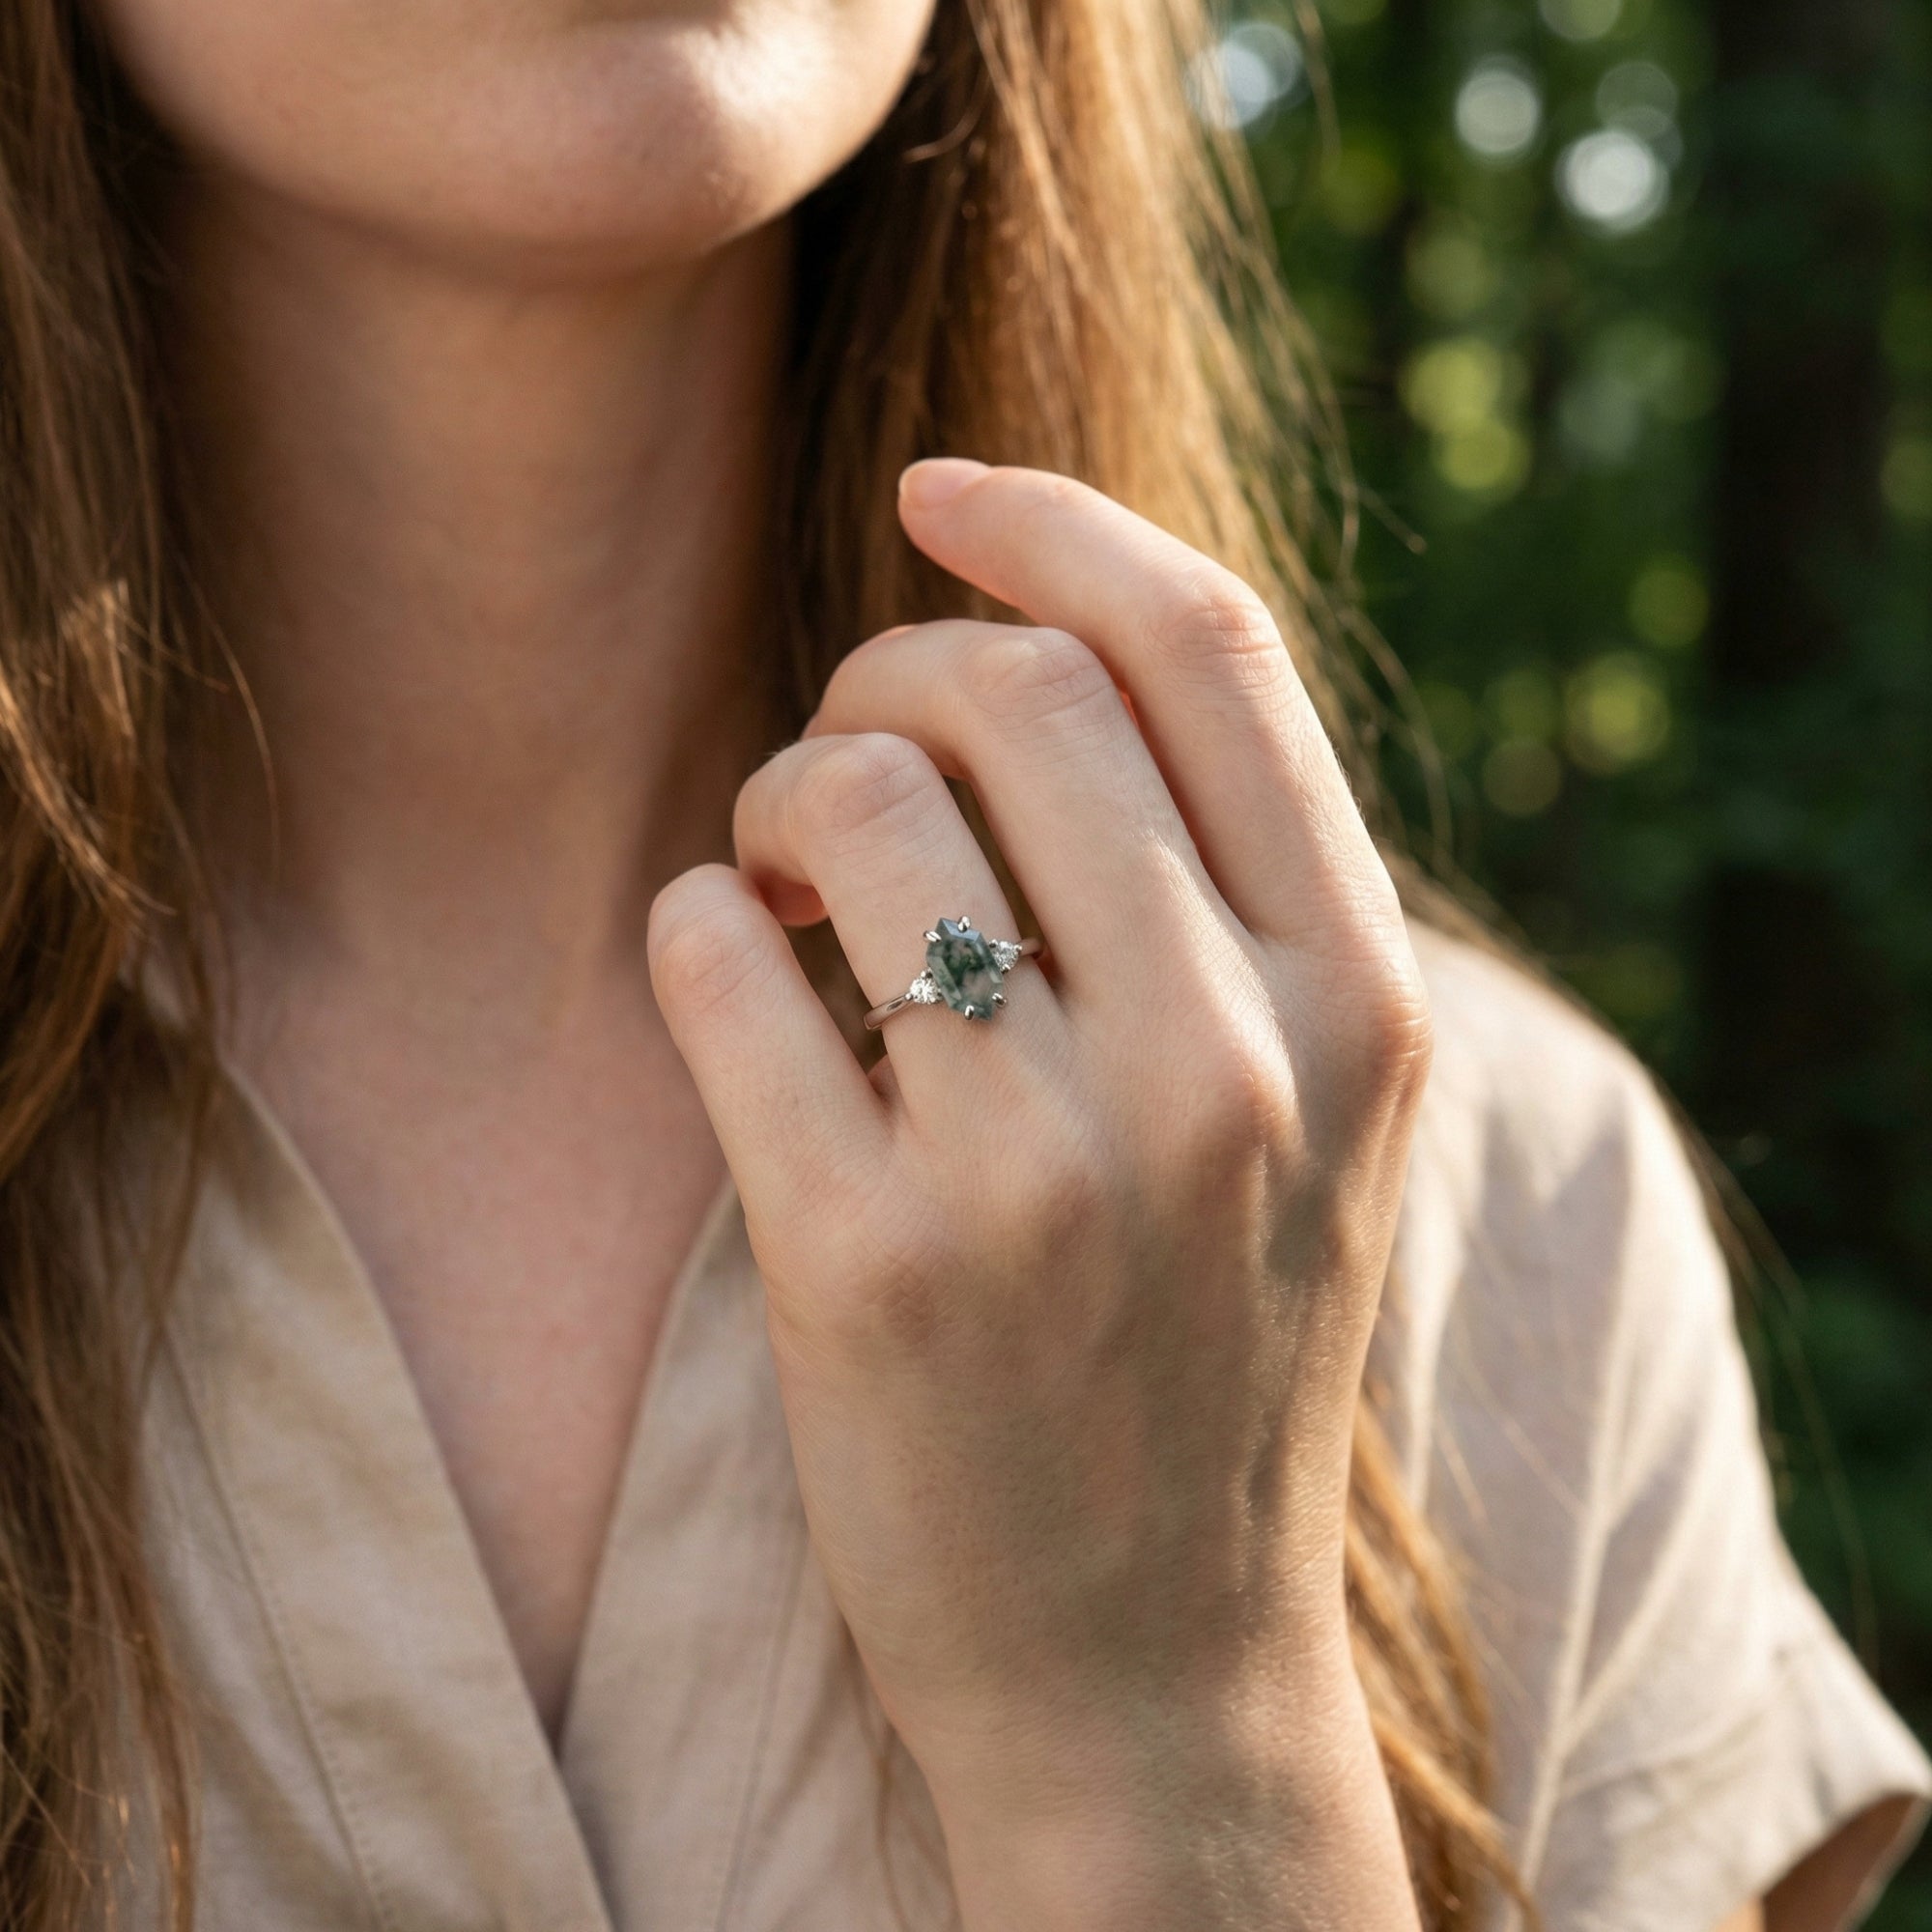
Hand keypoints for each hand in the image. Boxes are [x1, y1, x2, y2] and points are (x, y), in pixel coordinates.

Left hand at [647, 461, 1430, 1929]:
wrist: (1151, 1672)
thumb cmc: (1210, 1354)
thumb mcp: (1313, 1115)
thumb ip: (1227, 890)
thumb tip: (1022, 646)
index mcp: (1363, 1002)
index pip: (1206, 648)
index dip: (1054, 527)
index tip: (935, 492)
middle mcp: (1229, 1065)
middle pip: (1007, 687)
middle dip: (884, 671)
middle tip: (844, 756)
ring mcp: (1045, 1168)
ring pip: (844, 794)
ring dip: (775, 796)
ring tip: (787, 891)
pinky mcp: (865, 1262)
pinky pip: (710, 950)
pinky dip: (694, 924)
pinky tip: (733, 987)